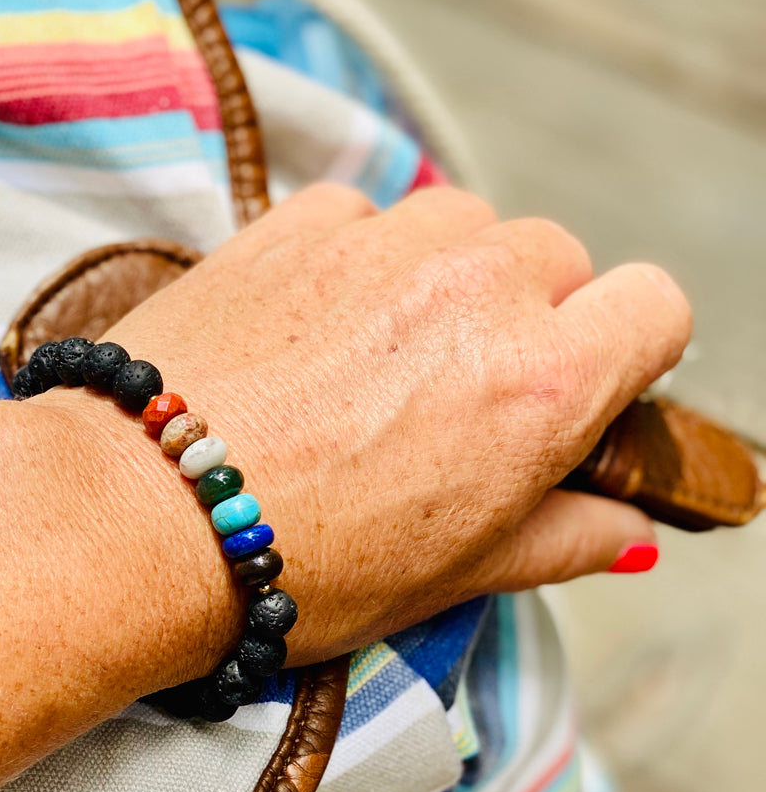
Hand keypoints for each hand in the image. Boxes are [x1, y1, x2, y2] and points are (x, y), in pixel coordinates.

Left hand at [70, 184, 690, 665]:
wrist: (134, 519)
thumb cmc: (292, 567)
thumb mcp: (452, 576)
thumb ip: (563, 536)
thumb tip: (631, 527)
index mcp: (539, 382)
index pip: (656, 306)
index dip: (625, 347)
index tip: (581, 382)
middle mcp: (474, 289)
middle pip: (556, 257)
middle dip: (528, 314)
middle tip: (455, 389)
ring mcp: (379, 244)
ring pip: (460, 222)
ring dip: (441, 275)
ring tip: (373, 358)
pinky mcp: (292, 224)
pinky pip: (362, 214)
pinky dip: (353, 257)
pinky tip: (308, 328)